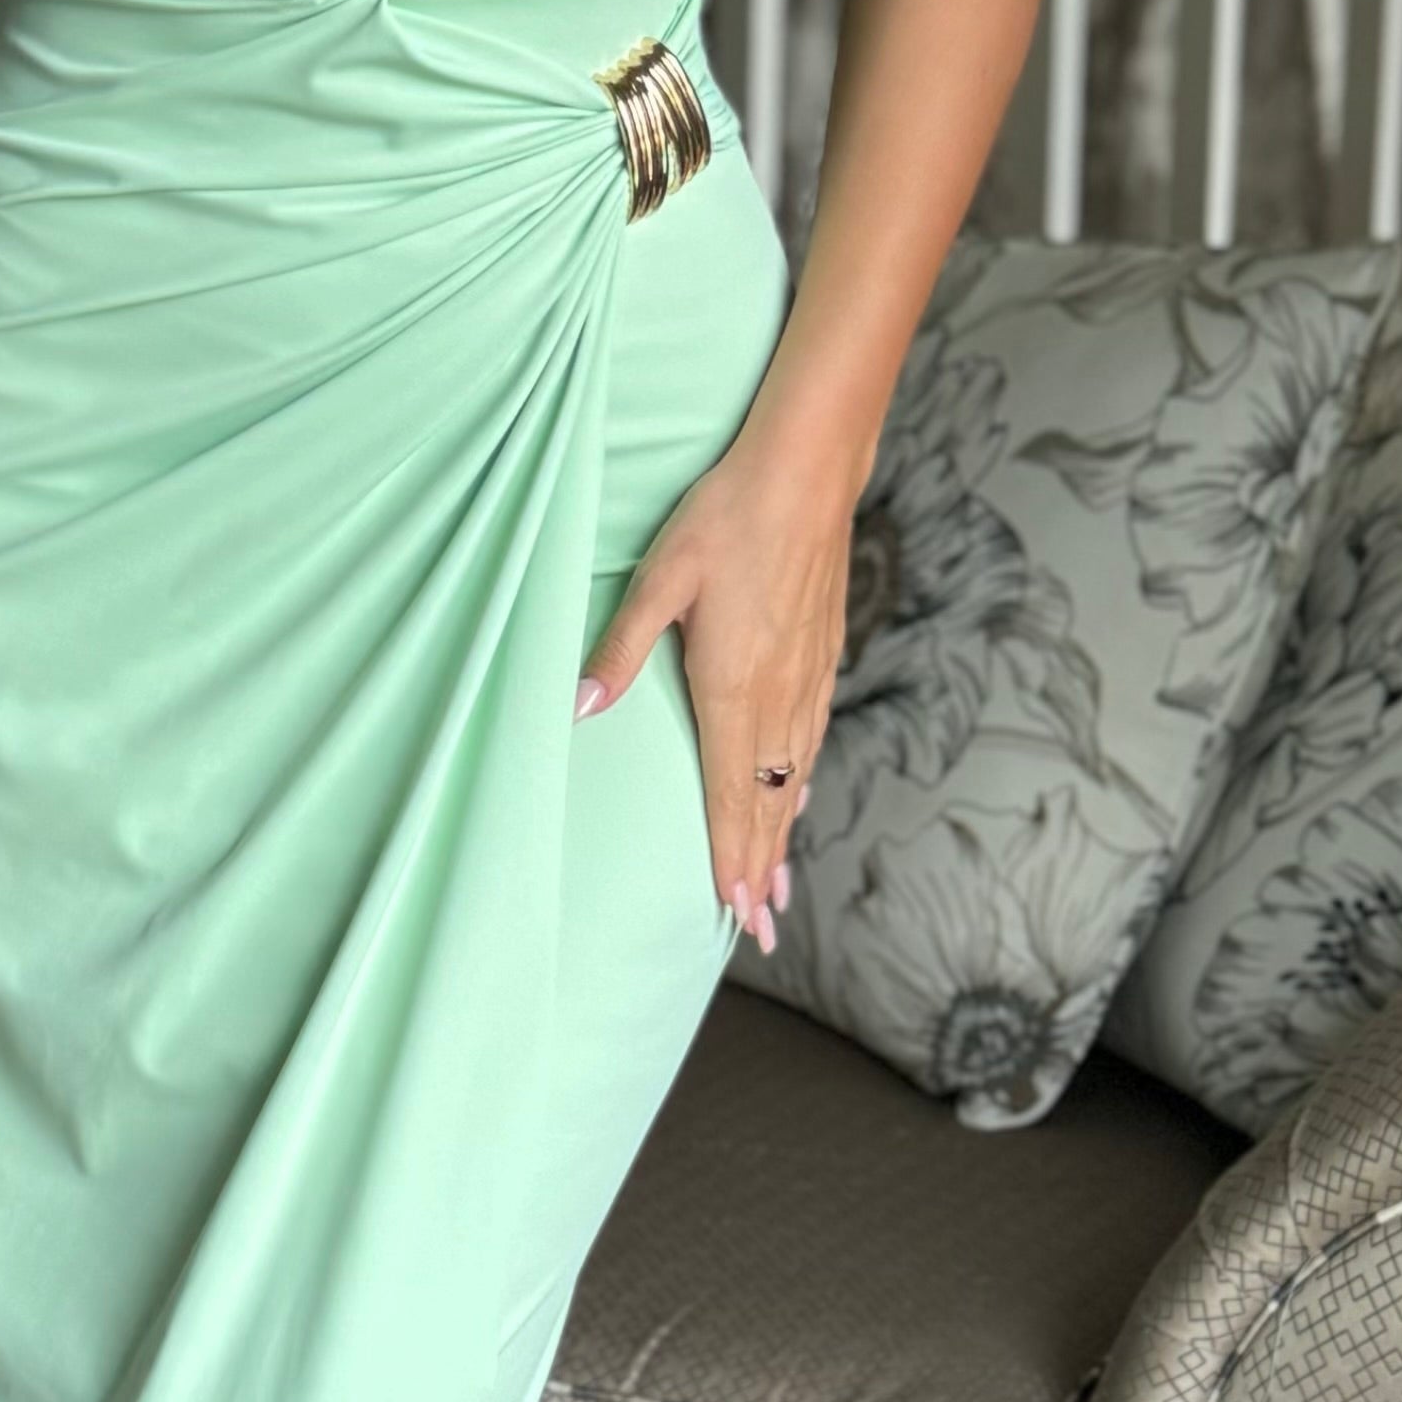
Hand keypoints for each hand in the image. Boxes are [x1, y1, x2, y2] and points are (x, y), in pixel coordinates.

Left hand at [572, 443, 855, 954]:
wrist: (806, 472)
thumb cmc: (726, 517)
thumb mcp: (660, 577)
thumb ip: (619, 647)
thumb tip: (579, 704)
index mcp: (733, 685)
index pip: (732, 792)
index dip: (731, 855)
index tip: (732, 910)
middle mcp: (778, 695)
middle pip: (769, 801)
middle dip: (761, 869)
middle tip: (760, 929)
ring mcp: (806, 677)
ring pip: (793, 776)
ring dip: (783, 836)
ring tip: (778, 888)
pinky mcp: (822, 654)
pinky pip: (810, 739)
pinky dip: (800, 782)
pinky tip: (795, 796)